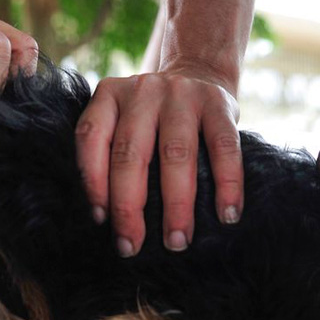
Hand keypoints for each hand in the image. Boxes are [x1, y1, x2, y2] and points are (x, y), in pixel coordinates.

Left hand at [75, 62, 242, 256]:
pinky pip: (224, 147)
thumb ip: (112, 153)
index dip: (92, 182)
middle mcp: (143, 92)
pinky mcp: (219, 103)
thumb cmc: (154, 118)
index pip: (91, 139)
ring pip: (176, 154)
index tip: (100, 222)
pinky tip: (227, 215)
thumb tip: (107, 221)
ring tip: (178, 241)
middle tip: (132, 246)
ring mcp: (182, 95)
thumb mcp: (125, 120)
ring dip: (176, 205)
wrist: (199, 73)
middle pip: (131, 153)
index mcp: (110, 96)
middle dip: (129, 207)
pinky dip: (227, 184)